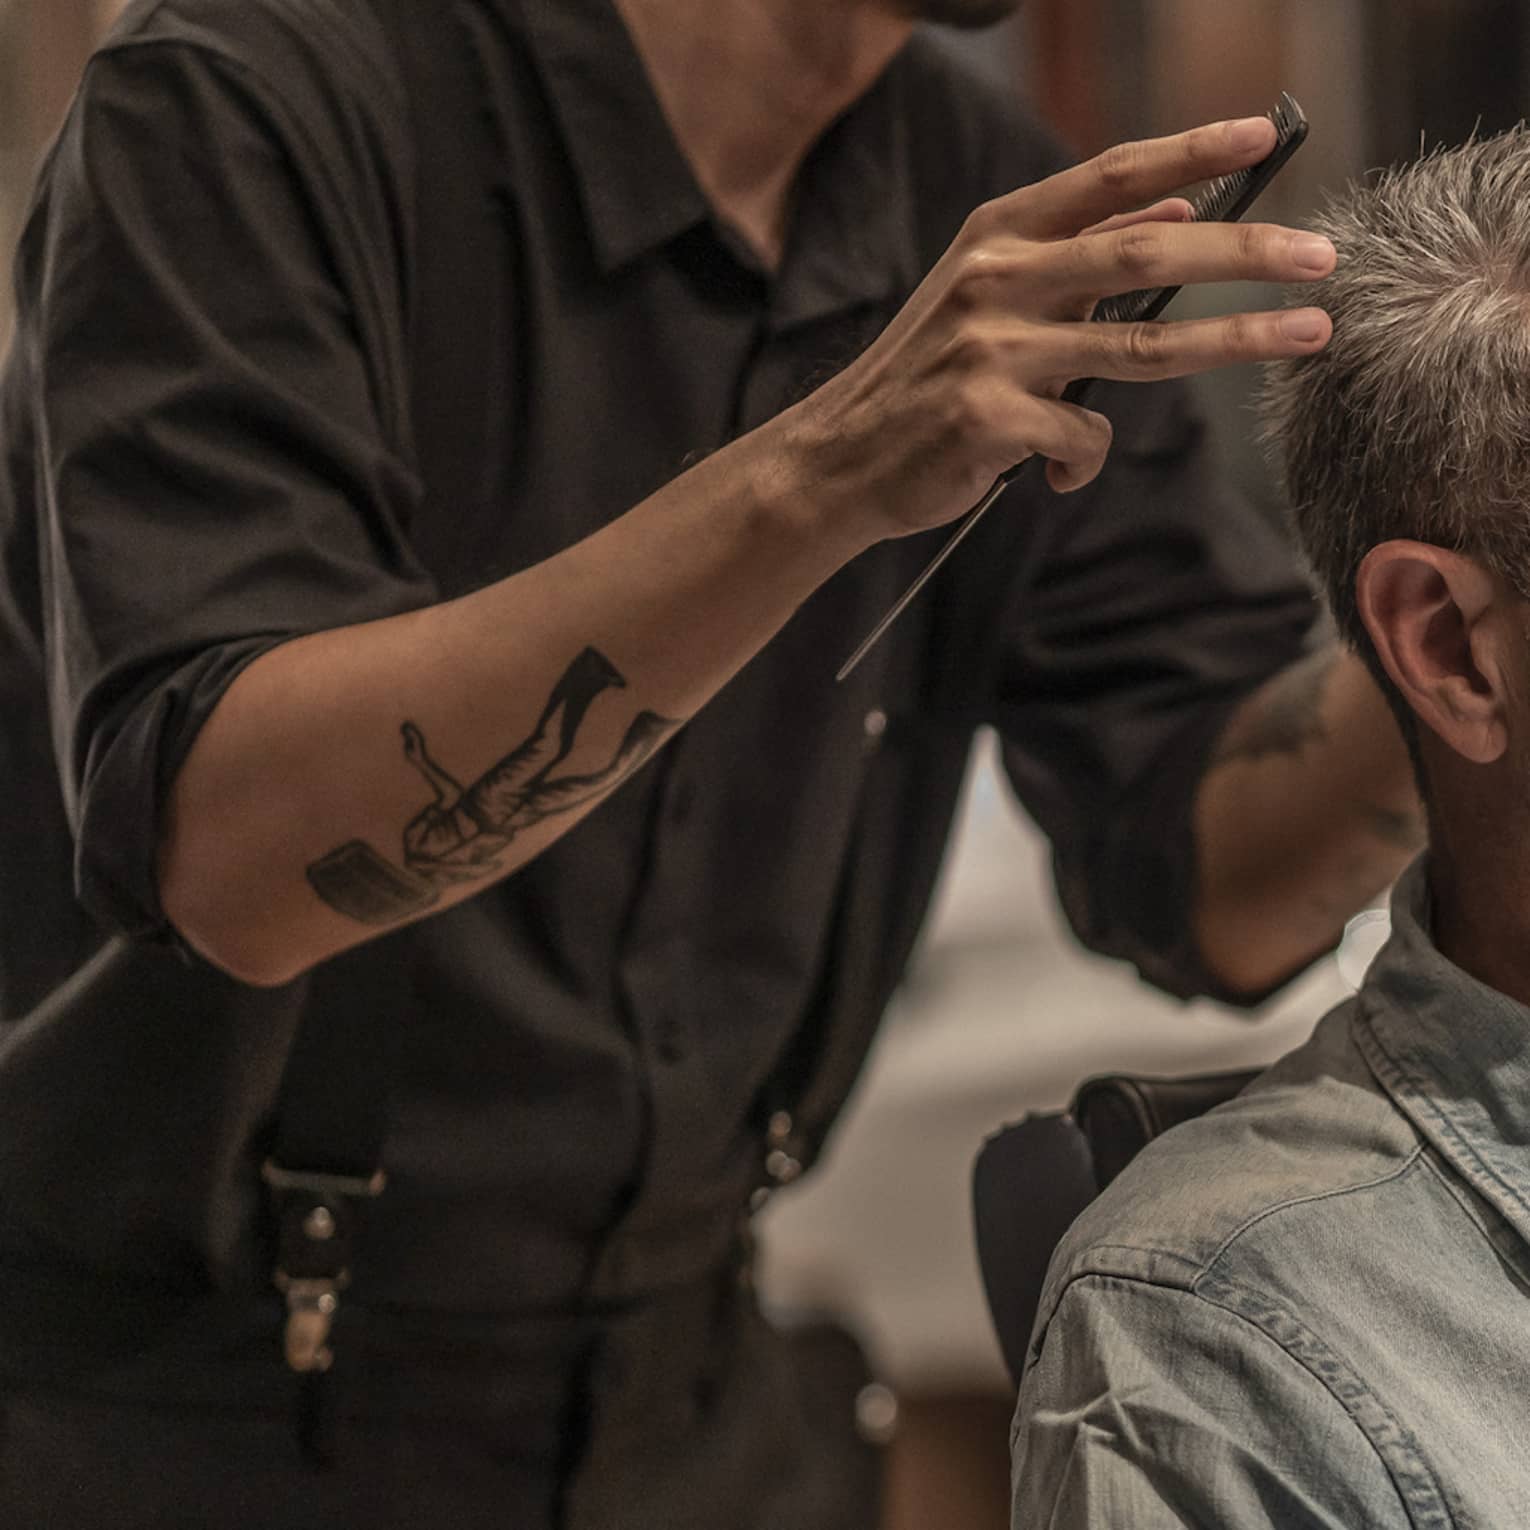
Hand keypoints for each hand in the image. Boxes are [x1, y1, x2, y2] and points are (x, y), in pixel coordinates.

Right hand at [783, 116, 1335, 544]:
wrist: (840, 458)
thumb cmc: (922, 379)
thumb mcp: (985, 295)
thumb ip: (1072, 254)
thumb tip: (1175, 207)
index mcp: (997, 236)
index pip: (1107, 177)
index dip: (1188, 149)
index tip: (1261, 131)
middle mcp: (995, 279)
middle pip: (1145, 250)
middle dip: (1246, 249)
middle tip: (1321, 255)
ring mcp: (992, 349)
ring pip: (1143, 343)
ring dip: (1237, 338)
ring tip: (1308, 335)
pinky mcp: (990, 418)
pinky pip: (1085, 435)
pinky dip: (1083, 457)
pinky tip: (1053, 468)